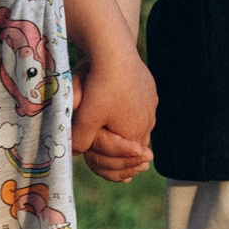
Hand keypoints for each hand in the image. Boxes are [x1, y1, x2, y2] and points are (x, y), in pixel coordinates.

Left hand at [70, 49, 156, 180]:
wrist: (115, 52)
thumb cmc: (100, 87)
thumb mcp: (84, 120)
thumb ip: (80, 143)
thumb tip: (77, 154)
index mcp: (134, 134)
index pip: (126, 161)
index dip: (117, 170)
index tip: (119, 177)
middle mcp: (148, 122)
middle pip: (136, 147)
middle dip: (126, 157)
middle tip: (124, 169)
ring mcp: (150, 105)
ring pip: (140, 128)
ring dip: (129, 136)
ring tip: (121, 142)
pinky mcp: (149, 91)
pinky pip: (141, 111)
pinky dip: (132, 116)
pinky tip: (123, 111)